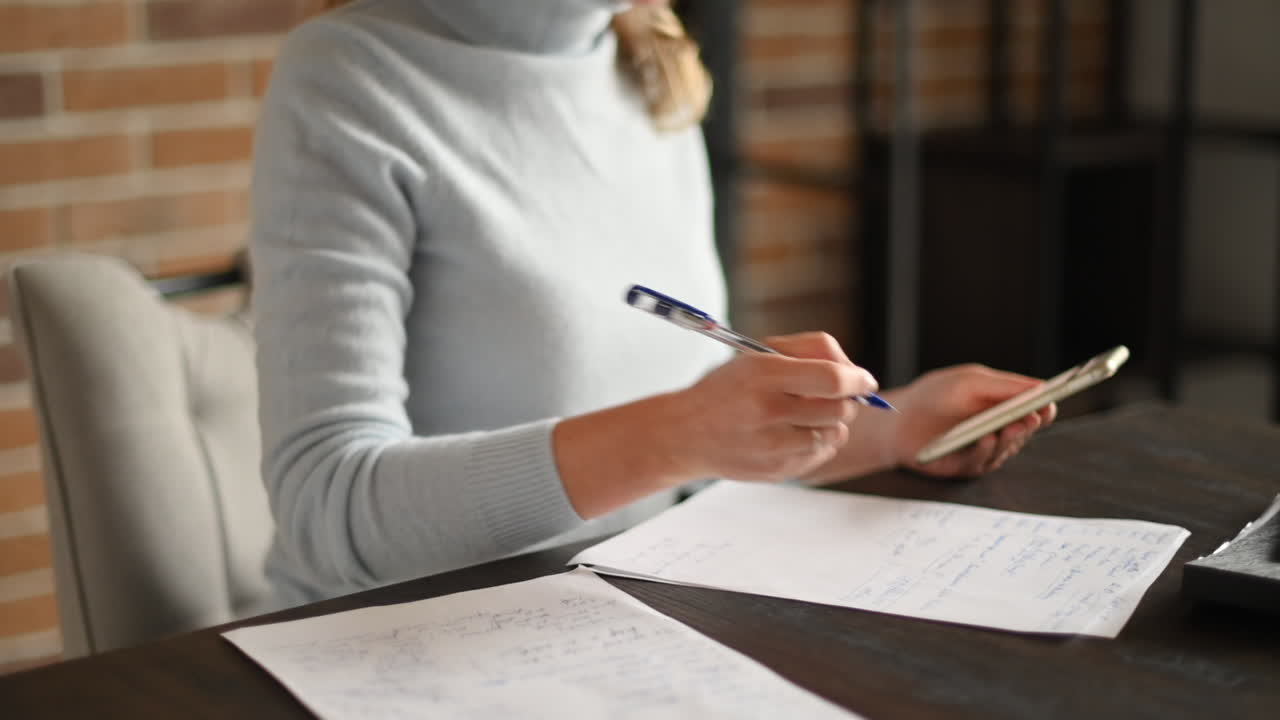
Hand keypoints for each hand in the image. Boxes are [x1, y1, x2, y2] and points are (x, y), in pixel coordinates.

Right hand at [660, 332, 877, 481]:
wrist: (685, 434)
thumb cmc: (726, 390)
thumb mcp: (756, 356)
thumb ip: (807, 352)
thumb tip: (855, 374)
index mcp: (762, 375)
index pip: (832, 380)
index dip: (858, 380)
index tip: (865, 381)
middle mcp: (767, 411)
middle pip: (840, 409)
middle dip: (845, 400)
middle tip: (831, 396)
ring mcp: (771, 446)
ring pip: (835, 434)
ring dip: (832, 422)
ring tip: (807, 415)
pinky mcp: (776, 471)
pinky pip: (821, 455)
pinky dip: (818, 443)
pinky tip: (794, 434)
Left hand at [883, 364, 1055, 476]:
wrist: (897, 419)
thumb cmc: (934, 395)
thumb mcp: (970, 382)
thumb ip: (1004, 386)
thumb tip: (1041, 389)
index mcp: (1003, 406)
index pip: (1033, 409)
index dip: (1043, 408)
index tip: (1050, 404)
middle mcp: (998, 429)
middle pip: (1025, 430)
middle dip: (1029, 424)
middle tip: (1033, 417)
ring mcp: (984, 449)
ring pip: (1007, 448)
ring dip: (1010, 438)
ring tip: (1011, 427)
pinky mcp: (967, 466)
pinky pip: (982, 461)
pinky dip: (985, 450)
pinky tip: (984, 439)